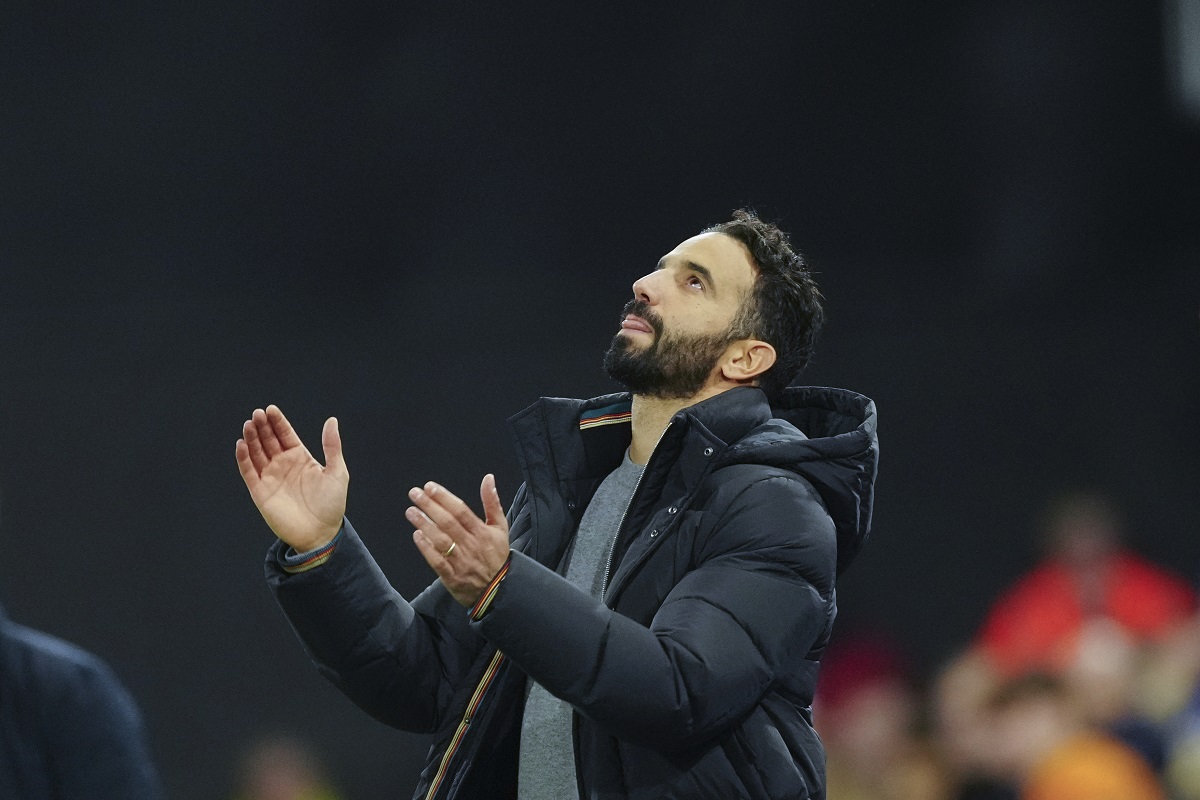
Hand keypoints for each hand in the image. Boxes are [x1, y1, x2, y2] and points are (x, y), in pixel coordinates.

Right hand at [235, 405, 348, 551]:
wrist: (320, 534)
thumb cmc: (332, 504)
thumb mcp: (337, 472)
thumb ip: (332, 446)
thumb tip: (332, 420)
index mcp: (300, 458)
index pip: (285, 435)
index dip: (278, 422)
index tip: (270, 409)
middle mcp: (283, 465)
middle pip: (268, 440)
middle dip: (262, 426)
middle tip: (257, 414)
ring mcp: (271, 477)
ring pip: (257, 453)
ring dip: (251, 438)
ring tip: (249, 424)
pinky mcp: (260, 492)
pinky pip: (248, 472)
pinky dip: (243, 458)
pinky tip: (241, 444)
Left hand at [406, 475, 509, 606]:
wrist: (499, 589)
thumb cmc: (497, 554)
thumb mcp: (500, 527)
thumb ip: (492, 502)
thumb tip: (488, 478)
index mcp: (482, 532)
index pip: (461, 510)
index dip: (444, 498)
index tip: (429, 487)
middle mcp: (470, 545)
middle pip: (447, 522)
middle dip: (429, 506)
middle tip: (414, 493)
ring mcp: (460, 561)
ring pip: (440, 540)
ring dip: (424, 524)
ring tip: (410, 511)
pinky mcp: (452, 577)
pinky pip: (437, 561)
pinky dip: (426, 548)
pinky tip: (416, 535)